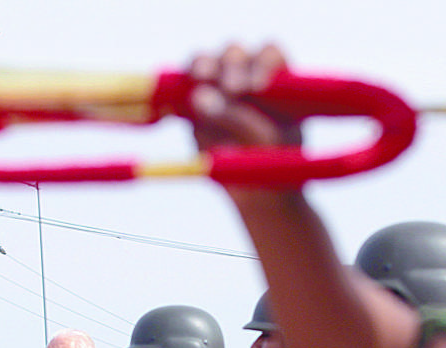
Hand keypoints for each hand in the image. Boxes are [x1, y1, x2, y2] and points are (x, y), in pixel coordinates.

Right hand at [188, 44, 303, 203]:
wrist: (259, 195)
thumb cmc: (274, 166)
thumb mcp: (266, 145)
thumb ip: (240, 120)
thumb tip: (199, 95)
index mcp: (277, 81)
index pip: (269, 56)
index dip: (261, 64)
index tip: (255, 88)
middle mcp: (247, 77)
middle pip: (234, 54)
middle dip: (231, 65)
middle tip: (231, 89)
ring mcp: (218, 89)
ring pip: (204, 63)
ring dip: (201, 66)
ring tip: (200, 80)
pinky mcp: (193, 108)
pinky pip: (179, 92)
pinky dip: (172, 94)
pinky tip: (168, 102)